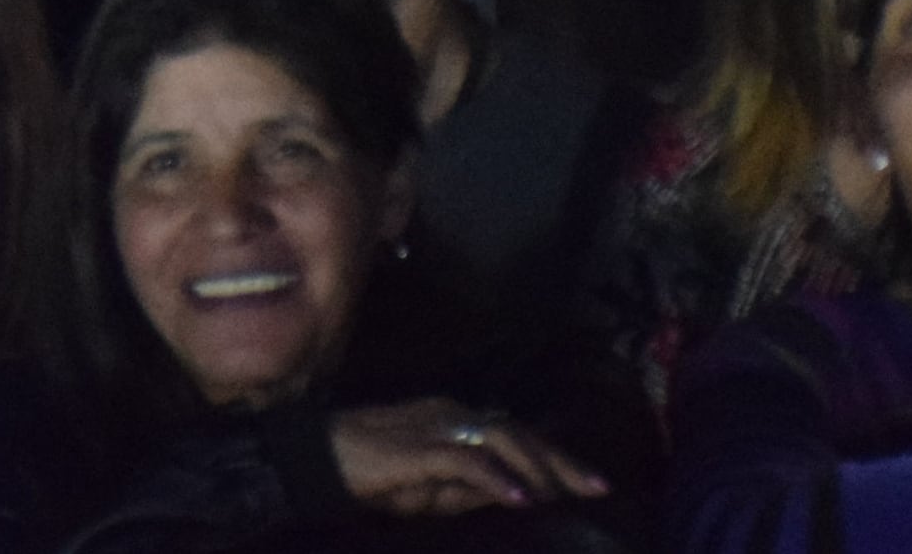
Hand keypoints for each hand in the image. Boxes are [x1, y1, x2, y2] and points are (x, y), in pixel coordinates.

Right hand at [329, 398, 610, 515]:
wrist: (314, 459)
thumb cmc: (369, 476)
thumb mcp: (429, 490)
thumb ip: (468, 489)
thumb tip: (515, 497)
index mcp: (454, 419)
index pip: (516, 434)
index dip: (556, 457)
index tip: (592, 484)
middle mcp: (451, 413)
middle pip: (519, 432)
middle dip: (561, 462)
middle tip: (597, 488)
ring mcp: (434, 425)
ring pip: (501, 438)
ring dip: (537, 468)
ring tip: (563, 496)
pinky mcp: (417, 446)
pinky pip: (466, 459)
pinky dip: (497, 478)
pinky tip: (520, 498)